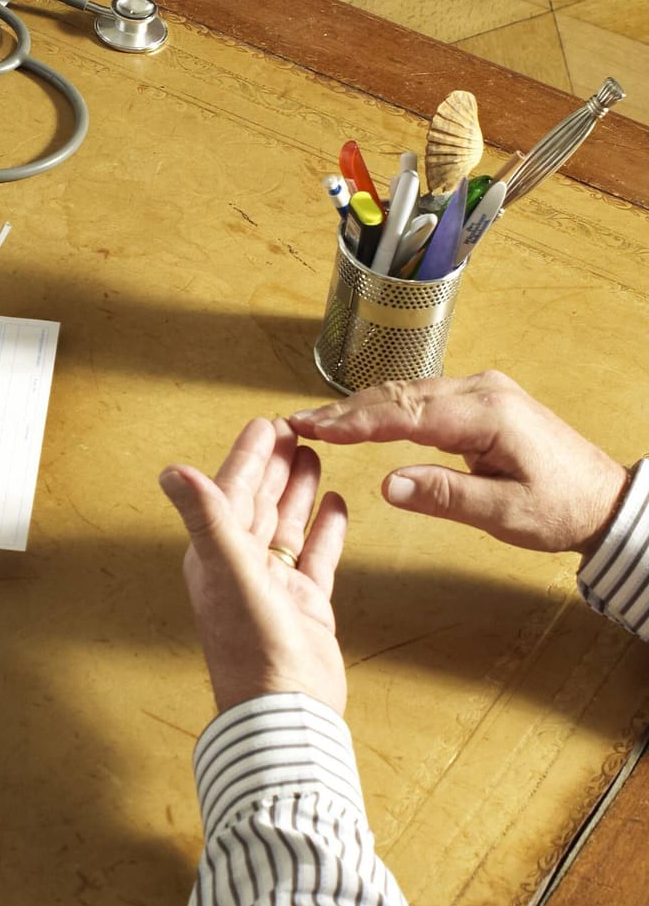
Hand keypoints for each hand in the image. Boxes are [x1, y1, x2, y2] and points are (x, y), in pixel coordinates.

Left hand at [160, 418, 349, 714]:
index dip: (248, 457)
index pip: (232, 491)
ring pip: (287, 525)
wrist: (285, 712)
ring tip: (314, 456)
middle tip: (293, 429)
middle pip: (259, 502)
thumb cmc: (252, 651)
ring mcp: (275, 586)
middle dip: (274, 465)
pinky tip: (336, 506)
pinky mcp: (305, 605)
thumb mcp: (229, 572)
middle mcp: (241, 567)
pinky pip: (316, 558)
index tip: (265, 425)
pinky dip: (326, 531)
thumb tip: (170, 472)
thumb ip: (206, 519)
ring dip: (298, 491)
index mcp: (216, 555)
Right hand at [289, 371, 629, 558]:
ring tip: (317, 420)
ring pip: (406, 392)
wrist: (606, 500)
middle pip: (398, 395)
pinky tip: (361, 416)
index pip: (404, 414)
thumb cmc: (564, 508)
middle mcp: (482, 391)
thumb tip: (388, 485)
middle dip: (345, 410)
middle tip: (298, 422)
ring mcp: (482, 391)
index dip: (352, 422)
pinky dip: (385, 407)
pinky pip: (421, 397)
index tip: (311, 428)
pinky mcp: (481, 400)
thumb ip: (446, 496)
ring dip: (360, 407)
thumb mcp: (506, 514)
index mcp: (487, 414)